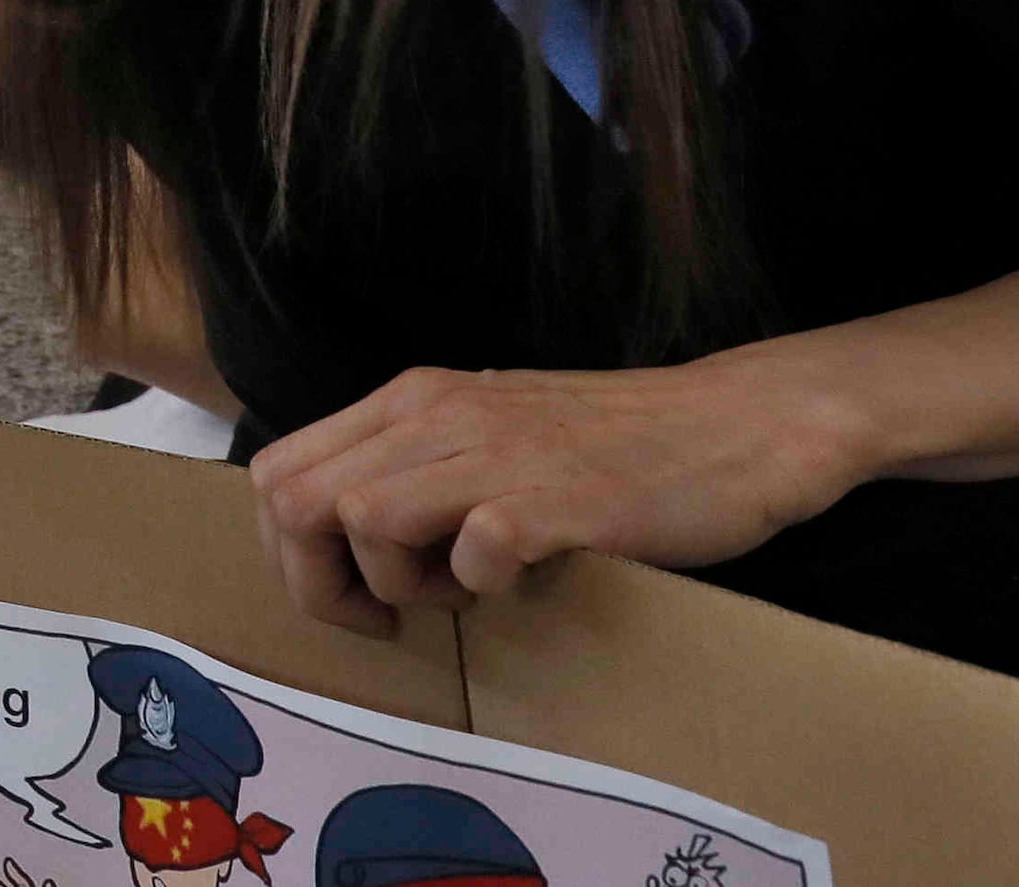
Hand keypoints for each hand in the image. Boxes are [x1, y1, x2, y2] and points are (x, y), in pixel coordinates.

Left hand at [244, 355, 875, 633]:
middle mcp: (439, 414)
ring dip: (398, 582)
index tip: (346, 595)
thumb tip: (345, 537)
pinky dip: (482, 585)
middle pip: (296, 499)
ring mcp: (496, 452)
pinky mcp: (558, 499)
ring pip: (363, 517)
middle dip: (319, 582)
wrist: (740, 426)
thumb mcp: (491, 435)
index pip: (277, 470)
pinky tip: (522, 582)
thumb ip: (418, 466)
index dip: (287, 552)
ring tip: (463, 593)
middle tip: (385, 617)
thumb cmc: (616, 447)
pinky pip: (473, 550)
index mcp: (414, 401)